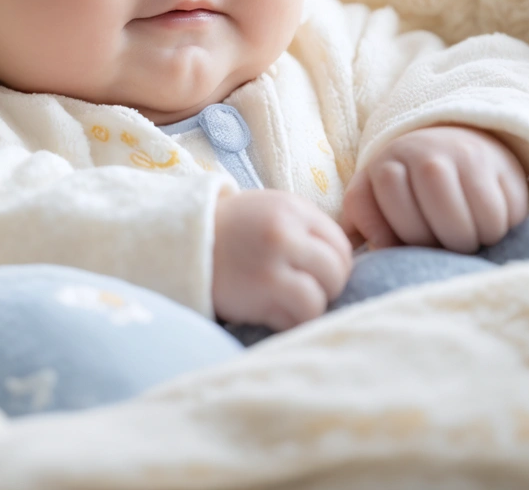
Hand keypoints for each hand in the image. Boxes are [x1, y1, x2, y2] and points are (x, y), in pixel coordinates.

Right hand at [212, 189, 352, 330]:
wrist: (183, 241)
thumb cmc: (235, 231)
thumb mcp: (272, 211)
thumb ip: (306, 228)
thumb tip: (345, 264)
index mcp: (292, 208)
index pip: (340, 244)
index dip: (334, 264)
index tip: (316, 272)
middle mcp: (285, 232)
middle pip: (337, 270)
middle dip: (327, 286)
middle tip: (304, 288)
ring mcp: (273, 262)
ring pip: (322, 297)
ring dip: (309, 306)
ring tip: (288, 302)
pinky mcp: (260, 291)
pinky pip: (299, 317)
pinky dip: (291, 321)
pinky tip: (273, 312)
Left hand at [340, 126, 528, 253]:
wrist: (451, 146)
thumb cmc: (406, 187)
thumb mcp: (373, 196)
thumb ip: (360, 219)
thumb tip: (347, 249)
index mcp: (390, 159)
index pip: (392, 188)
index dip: (402, 228)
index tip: (409, 245)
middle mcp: (429, 149)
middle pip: (439, 202)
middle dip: (442, 238)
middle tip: (443, 247)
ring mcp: (469, 154)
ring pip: (477, 212)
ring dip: (474, 238)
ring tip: (465, 240)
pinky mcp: (505, 166)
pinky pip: (507, 212)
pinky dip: (500, 229)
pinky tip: (486, 226)